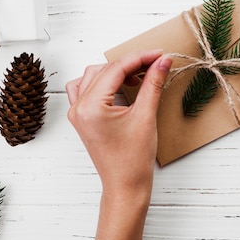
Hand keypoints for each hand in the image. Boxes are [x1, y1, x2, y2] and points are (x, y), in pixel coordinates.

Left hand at [66, 50, 171, 198]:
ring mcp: (77, 113)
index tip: (159, 54)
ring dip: (115, 71)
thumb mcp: (145, 116)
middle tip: (155, 64)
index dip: (140, 58)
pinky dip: (103, 82)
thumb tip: (162, 62)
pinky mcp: (81, 118)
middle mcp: (78, 107)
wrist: (125, 185)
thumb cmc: (133, 159)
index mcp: (91, 106)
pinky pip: (85, 89)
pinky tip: (120, 86)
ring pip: (93, 76)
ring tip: (138, 76)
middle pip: (104, 70)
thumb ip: (153, 84)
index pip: (116, 69)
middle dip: (130, 63)